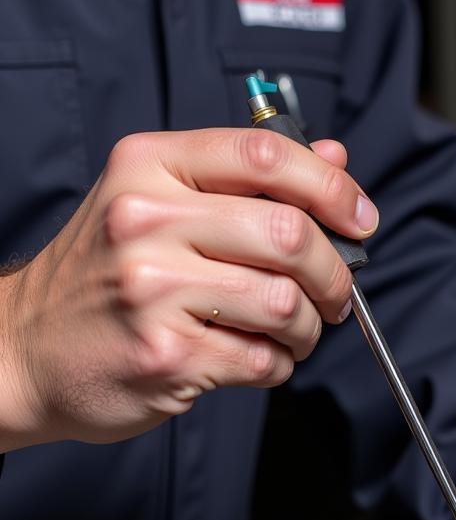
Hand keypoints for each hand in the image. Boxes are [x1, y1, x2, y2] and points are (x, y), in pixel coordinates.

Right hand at [0, 128, 376, 450]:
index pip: (265, 155)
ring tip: (289, 333)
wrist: (25, 349)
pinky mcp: (166, 354)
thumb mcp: (159, 202)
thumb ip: (246, 180)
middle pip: (289, 233)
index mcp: (150, 167)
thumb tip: (333, 159)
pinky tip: (254, 358)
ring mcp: (152, 289)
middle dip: (333, 274)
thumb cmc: (103, 277)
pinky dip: (277, 364)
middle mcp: (146, 219)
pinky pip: (263, 359)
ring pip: (284, 302)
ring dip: (306, 328)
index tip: (359, 218)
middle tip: (334, 296)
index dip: (331, 187)